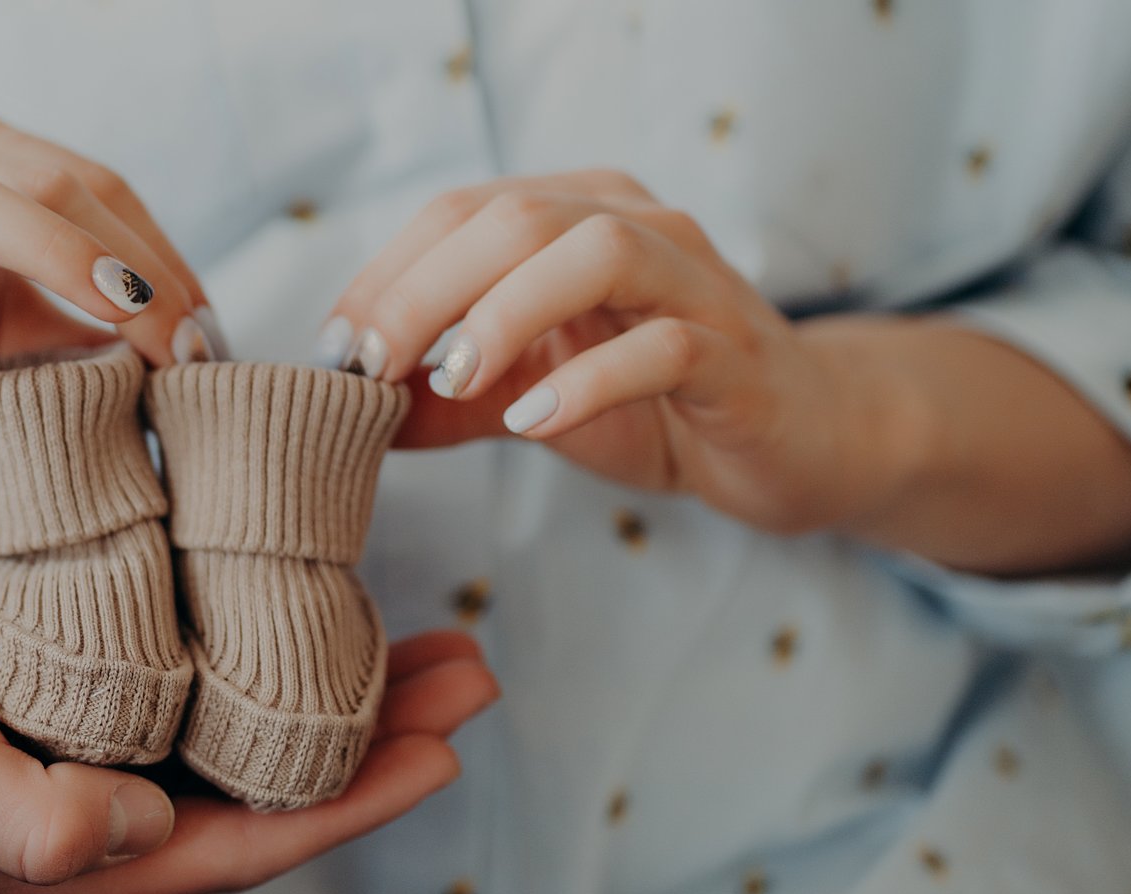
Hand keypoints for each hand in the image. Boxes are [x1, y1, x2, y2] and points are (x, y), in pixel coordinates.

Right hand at [0, 607, 496, 893]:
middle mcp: (111, 823)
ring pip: (253, 733)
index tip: (445, 741)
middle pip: (277, 787)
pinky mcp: (88, 705)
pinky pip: (204, 686)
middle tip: (469, 667)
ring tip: (427, 636)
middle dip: (381, 737)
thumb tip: (143, 827)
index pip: (250, 845)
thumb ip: (29, 815)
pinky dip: (266, 651)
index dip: (356, 802)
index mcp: (83, 862)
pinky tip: (305, 609)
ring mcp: (102, 764)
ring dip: (342, 688)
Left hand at [320, 169, 912, 534]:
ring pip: (592, 254)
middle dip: (423, 290)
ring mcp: (694, 282)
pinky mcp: (736, 353)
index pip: (460, 214)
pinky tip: (532, 422)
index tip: (333, 351)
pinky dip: (586, 380)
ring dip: (503, 313)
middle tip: (368, 365)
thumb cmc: (655, 405)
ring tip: (450, 378)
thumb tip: (347, 409)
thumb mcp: (528, 397)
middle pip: (513, 220)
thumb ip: (444, 399)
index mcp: (576, 215)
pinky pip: (661, 345)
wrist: (796, 442)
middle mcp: (636, 225)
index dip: (385, 276)